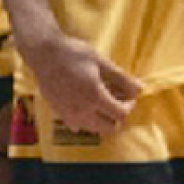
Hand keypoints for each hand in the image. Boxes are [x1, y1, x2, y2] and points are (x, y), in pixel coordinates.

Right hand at [26, 32, 140, 137]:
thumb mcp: (101, 62)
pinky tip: (85, 105)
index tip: (128, 97)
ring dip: (102, 120)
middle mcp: (82, 111)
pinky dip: (86, 120)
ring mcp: (69, 115)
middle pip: (109, 129)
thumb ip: (121, 78)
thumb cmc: (73, 54)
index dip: (129, 107)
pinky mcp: (59, 114)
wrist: (44, 54)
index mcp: (95, 97)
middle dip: (117, 117)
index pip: (120, 114)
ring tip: (101, 103)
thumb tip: (140, 89)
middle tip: (117, 102)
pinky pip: (78, 126)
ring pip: (94, 130)